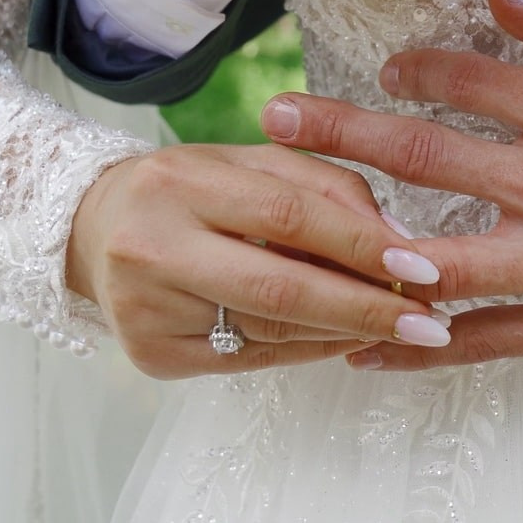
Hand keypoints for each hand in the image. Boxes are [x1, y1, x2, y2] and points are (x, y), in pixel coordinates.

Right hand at [66, 144, 452, 378]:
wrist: (92, 228)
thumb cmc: (189, 190)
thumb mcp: (250, 163)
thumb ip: (327, 186)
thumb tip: (398, 241)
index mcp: (180, 183)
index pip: (289, 215)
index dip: (362, 244)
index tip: (424, 267)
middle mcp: (153, 247)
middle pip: (280, 287)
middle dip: (366, 308)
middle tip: (430, 323)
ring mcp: (146, 309)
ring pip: (270, 330)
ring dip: (345, 332)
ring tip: (400, 329)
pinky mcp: (151, 356)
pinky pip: (251, 359)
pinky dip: (307, 350)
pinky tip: (346, 340)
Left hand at [257, 0, 522, 370]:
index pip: (463, 82)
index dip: (412, 69)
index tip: (388, 67)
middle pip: (424, 158)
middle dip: (342, 133)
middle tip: (276, 119)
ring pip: (438, 259)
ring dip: (361, 240)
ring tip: (297, 228)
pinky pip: (491, 340)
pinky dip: (423, 348)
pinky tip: (364, 344)